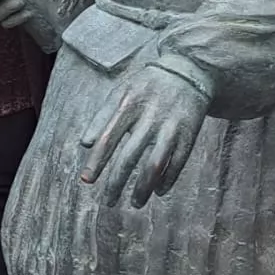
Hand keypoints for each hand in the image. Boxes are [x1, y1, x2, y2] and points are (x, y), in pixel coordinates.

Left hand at [78, 63, 207, 208]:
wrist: (188, 70)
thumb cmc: (146, 85)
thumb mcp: (121, 92)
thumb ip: (101, 117)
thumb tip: (84, 144)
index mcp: (128, 105)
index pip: (108, 138)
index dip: (96, 162)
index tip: (87, 181)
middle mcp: (149, 117)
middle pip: (129, 157)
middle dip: (116, 183)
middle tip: (108, 202)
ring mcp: (170, 126)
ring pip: (154, 165)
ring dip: (143, 188)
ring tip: (135, 204)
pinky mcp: (189, 133)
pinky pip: (178, 163)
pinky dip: (168, 180)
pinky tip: (159, 192)